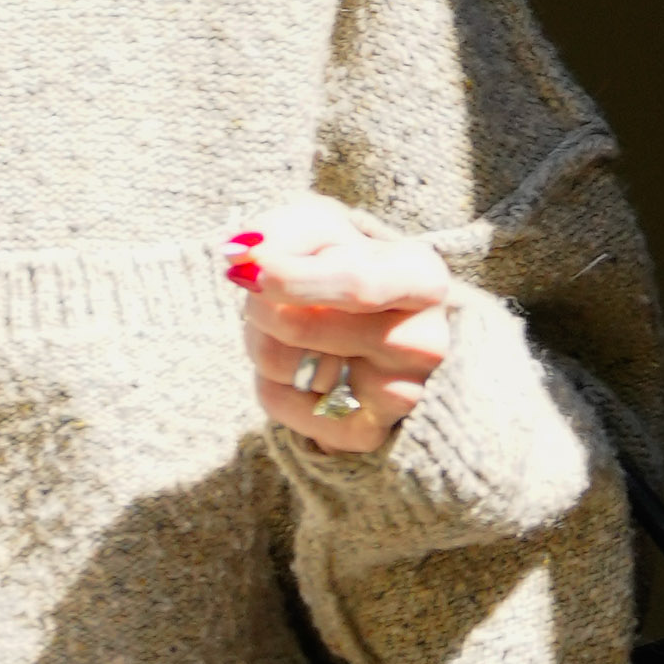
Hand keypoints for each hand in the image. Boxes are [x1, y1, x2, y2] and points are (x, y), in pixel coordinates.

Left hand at [226, 198, 453, 453]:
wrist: (390, 332)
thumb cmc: (354, 269)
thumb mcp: (330, 230)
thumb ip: (287, 230)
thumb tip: (241, 250)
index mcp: (423, 281)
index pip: (353, 283)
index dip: (289, 275)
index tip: (244, 263)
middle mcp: (422, 343)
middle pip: (297, 323)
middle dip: (258, 303)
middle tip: (260, 290)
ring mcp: (398, 396)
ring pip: (277, 361)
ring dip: (257, 337)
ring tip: (285, 328)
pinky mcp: (364, 434)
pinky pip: (276, 401)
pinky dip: (269, 378)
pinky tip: (298, 366)